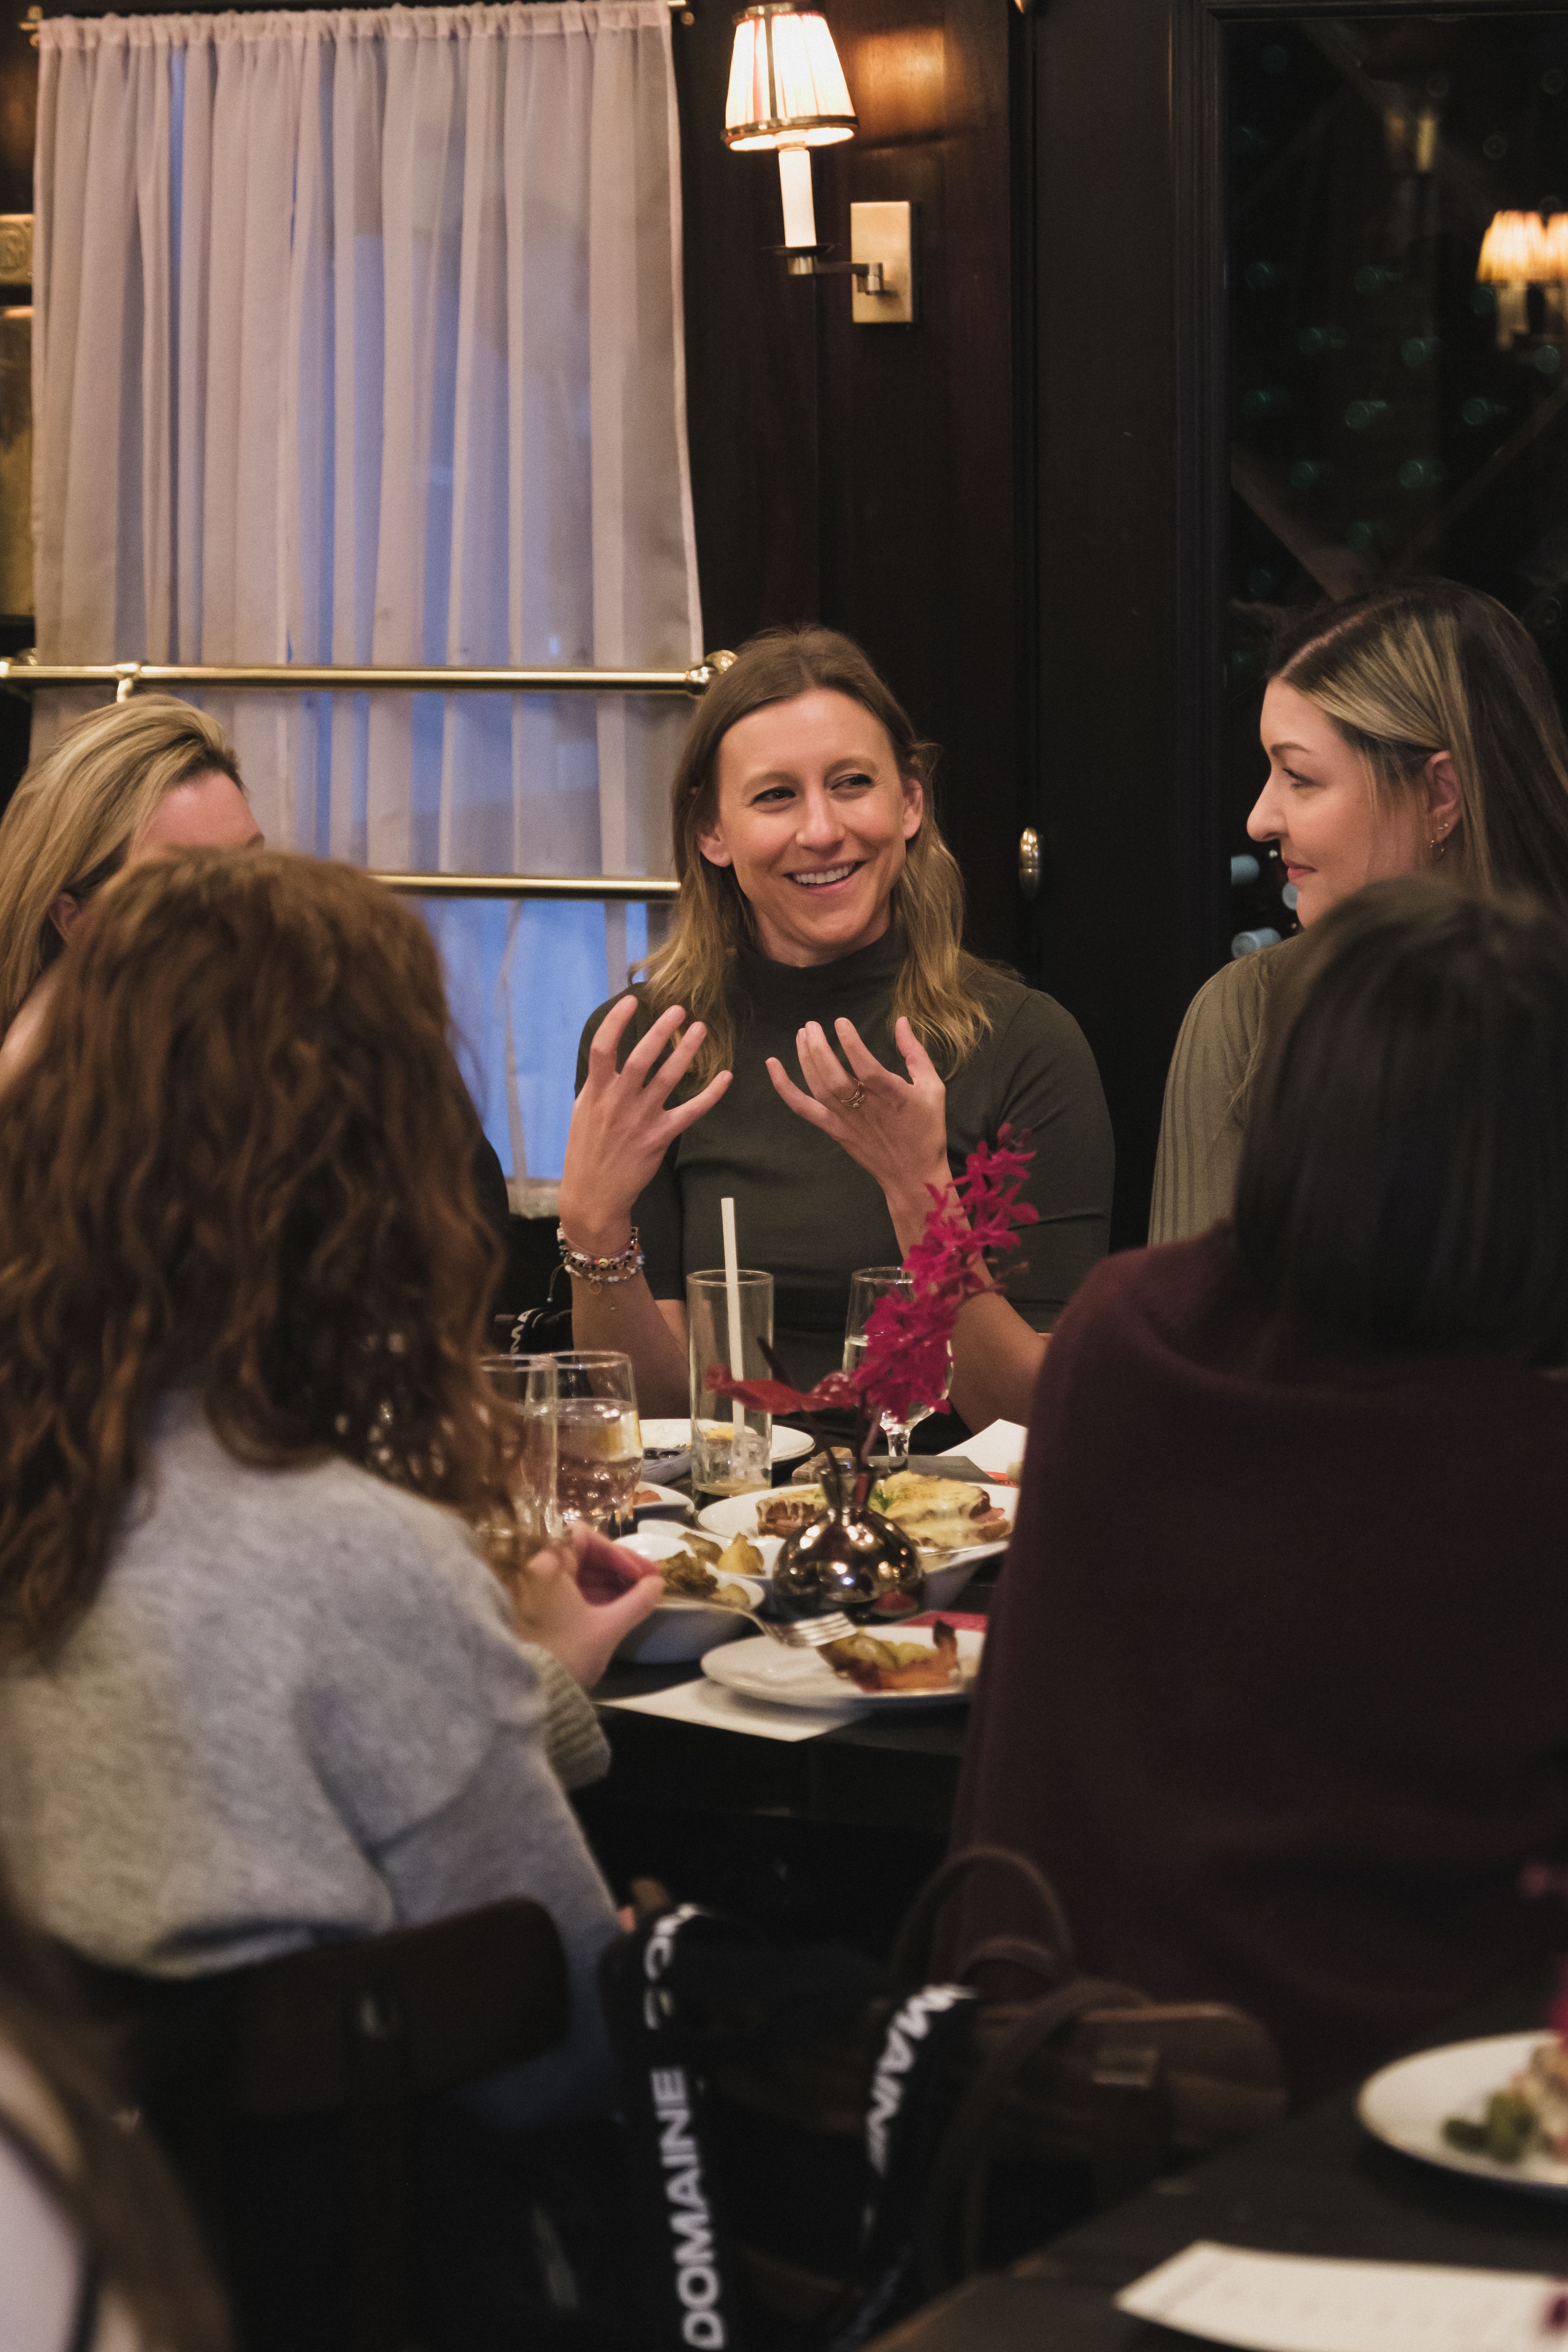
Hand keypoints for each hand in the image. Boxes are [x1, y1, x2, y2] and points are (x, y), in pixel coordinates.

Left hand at [511, 1522, 661, 1688]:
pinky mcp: (539, 1612)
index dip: (617, 1552)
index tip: (639, 1574)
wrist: (529, 1694)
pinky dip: (594, 1596)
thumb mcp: (607, 1628)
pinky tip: (619, 1607)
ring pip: (579, 1576)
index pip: (585, 1537)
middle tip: (648, 1583)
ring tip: (639, 1597)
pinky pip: (570, 1593)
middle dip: (618, 1567)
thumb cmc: (567, 1654)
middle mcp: (536, 1572)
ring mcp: (535, 1593)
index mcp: (547, 1567)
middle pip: (583, 1555)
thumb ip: (637, 1602)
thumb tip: (657, 1584)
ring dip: (610, 1582)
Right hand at [560, 996, 730, 1250]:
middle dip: (661, 1029)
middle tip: (679, 1010)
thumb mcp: (583, 1113)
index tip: (631, 1000)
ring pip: (669, 1077)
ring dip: (687, 1051)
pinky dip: (711, 1094)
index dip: (616, 1021)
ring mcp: (641, 1119)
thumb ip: (598, 1085)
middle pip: (642, 1056)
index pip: (603, 1047)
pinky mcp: (660, 1137)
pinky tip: (726, 1077)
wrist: (593, 1194)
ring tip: (701, 1029)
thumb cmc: (586, 1151)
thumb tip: (609, 1059)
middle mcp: (618, 1101)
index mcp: (595, 1092)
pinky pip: (691, 1111)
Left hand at [766, 1016, 951, 1235]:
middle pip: (835, 1077)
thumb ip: (915, 1053)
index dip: (851, 1044)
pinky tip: (773, 1066)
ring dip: (805, 1059)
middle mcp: (866, 1108)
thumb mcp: (932, 1087)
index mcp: (893, 1096)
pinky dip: (785, 1088)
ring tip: (802, 1035)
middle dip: (819, 1048)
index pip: (867, 1067)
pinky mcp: (834, 1130)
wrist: (913, 1174)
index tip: (840, 1022)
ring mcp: (846, 1121)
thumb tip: (901, 1020)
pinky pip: (804, 1109)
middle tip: (812, 1025)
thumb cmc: (926, 1128)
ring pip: (819, 1088)